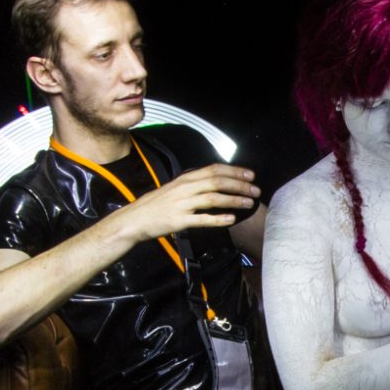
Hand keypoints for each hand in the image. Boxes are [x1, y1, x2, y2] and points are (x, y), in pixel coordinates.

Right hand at [114, 163, 259, 241]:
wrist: (134, 219)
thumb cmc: (156, 206)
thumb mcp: (175, 189)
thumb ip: (194, 185)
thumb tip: (215, 183)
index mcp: (186, 178)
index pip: (214, 169)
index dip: (235, 171)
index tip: (251, 175)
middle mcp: (185, 188)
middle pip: (217, 181)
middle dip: (239, 185)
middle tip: (255, 191)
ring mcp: (182, 204)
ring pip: (213, 198)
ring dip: (233, 200)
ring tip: (248, 204)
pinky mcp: (179, 220)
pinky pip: (202, 219)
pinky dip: (218, 219)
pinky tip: (231, 220)